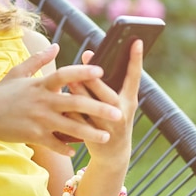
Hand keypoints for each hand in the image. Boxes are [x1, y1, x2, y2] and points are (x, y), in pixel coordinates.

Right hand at [0, 44, 123, 156]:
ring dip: (90, 132)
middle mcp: (42, 101)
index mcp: (40, 84)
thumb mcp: (17, 73)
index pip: (65, 75)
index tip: (102, 71)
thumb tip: (56, 46)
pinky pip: (54, 143)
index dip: (83, 72)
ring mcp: (38, 120)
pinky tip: (77, 152)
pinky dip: (65, 148)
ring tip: (107, 137)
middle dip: (98, 108)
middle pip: (75, 103)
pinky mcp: (33, 135)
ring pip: (69, 127)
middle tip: (118, 113)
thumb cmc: (1, 94)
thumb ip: (38, 60)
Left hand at [65, 39, 142, 162]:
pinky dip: (69, 110)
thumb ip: (111, 83)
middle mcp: (122, 113)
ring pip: (91, 107)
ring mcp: (108, 126)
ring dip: (79, 92)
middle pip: (108, 94)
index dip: (136, 59)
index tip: (136, 41)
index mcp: (130, 100)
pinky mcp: (93, 136)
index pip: (135, 76)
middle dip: (95, 78)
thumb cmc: (114, 119)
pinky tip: (59, 100)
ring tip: (69, 78)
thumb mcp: (121, 103)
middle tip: (86, 57)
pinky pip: (78, 121)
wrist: (113, 154)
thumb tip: (91, 55)